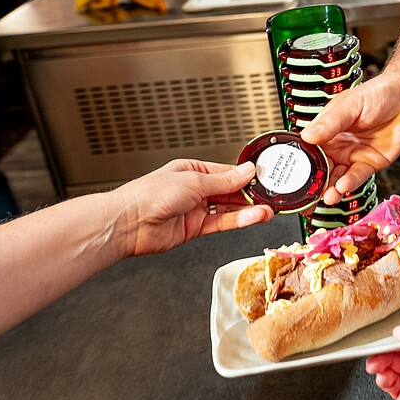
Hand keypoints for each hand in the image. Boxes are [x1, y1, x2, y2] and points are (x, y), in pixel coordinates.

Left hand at [109, 159, 272, 256]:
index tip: (265, 179)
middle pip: (230, 191)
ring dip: (248, 210)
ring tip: (267, 210)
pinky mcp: (195, 228)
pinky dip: (238, 221)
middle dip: (251, 195)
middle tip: (271, 197)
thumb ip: (224, 180)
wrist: (128, 223)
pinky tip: (251, 218)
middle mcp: (194, 190)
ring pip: (228, 209)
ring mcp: (195, 209)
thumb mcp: (193, 181)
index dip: (247, 176)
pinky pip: (221, 223)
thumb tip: (246, 171)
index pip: (227, 172)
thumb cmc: (149, 195)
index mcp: (192, 171)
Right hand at [300, 74, 399, 203]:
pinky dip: (350, 183)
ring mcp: (353, 155)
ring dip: (331, 188)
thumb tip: (308, 136)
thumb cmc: (378, 95)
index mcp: (326, 130)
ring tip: (327, 196)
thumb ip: (330, 122)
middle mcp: (338, 145)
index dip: (301, 163)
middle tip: (309, 195)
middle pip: (321, 168)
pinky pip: (357, 177)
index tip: (295, 175)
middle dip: (314, 183)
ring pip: (337, 177)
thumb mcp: (349, 105)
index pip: (308, 149)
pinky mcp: (370, 163)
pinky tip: (343, 187)